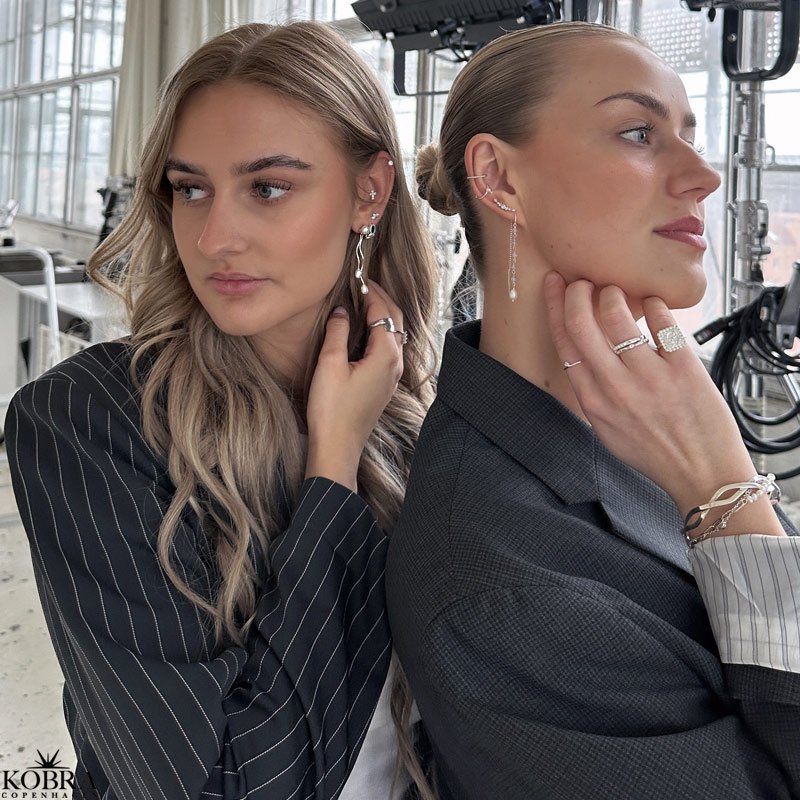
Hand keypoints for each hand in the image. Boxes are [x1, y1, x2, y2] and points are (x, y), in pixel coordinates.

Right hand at [305, 281, 404, 491]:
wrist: (338, 446)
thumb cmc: (332, 409)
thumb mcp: (329, 364)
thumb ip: (337, 331)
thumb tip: (342, 310)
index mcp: (386, 355)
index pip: (383, 312)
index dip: (370, 293)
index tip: (358, 278)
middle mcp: (396, 364)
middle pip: (395, 321)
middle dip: (381, 300)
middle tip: (364, 284)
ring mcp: (392, 376)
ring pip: (394, 336)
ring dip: (382, 316)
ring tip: (364, 302)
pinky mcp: (384, 386)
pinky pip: (389, 350)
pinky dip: (380, 333)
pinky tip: (364, 332)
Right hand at [543, 272, 782, 537]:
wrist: (702, 474)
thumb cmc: (655, 454)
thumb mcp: (607, 430)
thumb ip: (593, 393)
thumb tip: (584, 352)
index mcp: (593, 402)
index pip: (564, 343)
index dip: (555, 307)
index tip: (556, 286)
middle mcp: (616, 387)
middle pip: (582, 323)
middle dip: (578, 291)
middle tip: (584, 280)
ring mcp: (649, 376)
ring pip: (618, 314)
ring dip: (614, 293)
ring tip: (618, 292)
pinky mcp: (683, 368)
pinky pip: (662, 320)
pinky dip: (653, 305)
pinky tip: (652, 305)